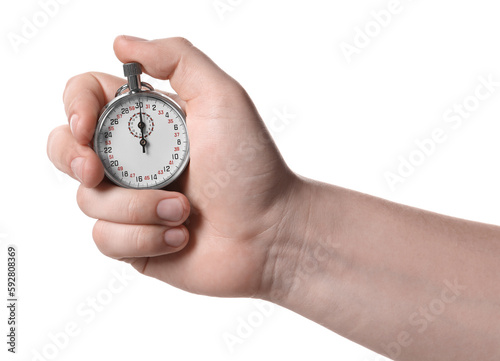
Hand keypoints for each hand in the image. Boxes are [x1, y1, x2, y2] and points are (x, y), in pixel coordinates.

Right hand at [47, 36, 301, 298]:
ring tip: (185, 211)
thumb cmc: (250, 166)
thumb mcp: (221, 97)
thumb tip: (121, 43)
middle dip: (72, 158)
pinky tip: (180, 236)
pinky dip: (144, 239)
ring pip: (88, 200)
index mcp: (148, 121)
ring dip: (138, 208)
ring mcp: (131, 201)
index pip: (86, 98)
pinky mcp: (133, 241)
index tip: (87, 126)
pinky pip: (107, 239)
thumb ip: (176, 59)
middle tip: (96, 172)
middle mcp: (133, 159)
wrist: (269, 232)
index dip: (74, 107)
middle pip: (66, 147)